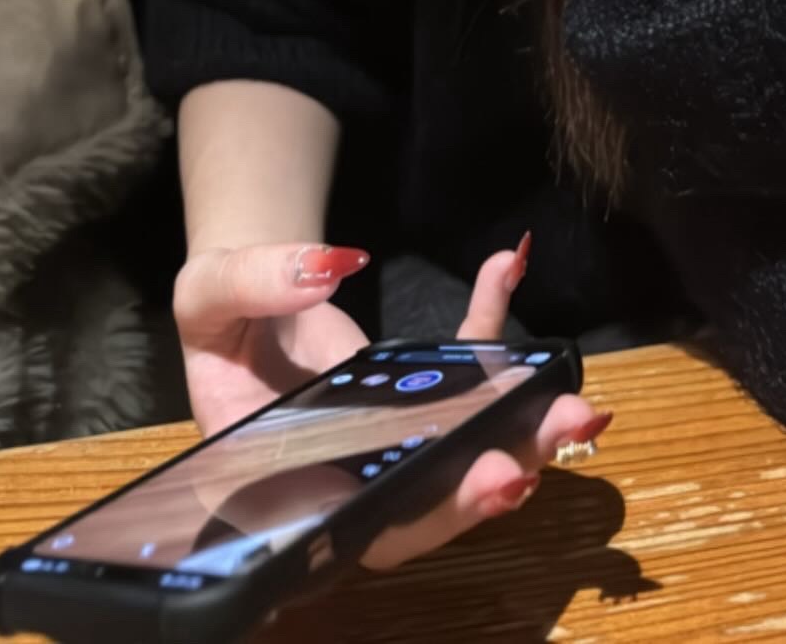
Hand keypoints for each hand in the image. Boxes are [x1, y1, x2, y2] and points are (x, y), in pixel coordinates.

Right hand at [173, 238, 608, 572]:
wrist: (246, 291)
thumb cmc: (217, 316)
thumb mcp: (209, 294)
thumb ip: (255, 283)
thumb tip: (326, 268)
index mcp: (286, 481)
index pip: (359, 520)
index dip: (425, 517)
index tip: (486, 486)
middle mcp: (351, 476)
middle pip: (428, 504)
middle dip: (489, 487)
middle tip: (535, 460)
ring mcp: (395, 440)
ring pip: (467, 455)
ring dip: (524, 433)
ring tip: (576, 407)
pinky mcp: (422, 394)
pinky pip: (468, 370)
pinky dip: (493, 326)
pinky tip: (507, 267)